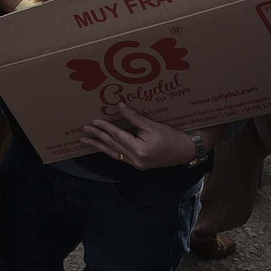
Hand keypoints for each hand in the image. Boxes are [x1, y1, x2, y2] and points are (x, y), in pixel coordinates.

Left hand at [79, 103, 195, 168]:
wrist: (186, 151)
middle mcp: (136, 160)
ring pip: (114, 153)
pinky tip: (102, 146)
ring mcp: (137, 164)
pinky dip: (110, 150)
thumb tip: (119, 106)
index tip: (93, 121)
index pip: (117, 136)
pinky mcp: (138, 164)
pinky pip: (120, 157)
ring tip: (85, 141)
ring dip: (99, 146)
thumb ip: (134, 117)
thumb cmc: (172, 136)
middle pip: (112, 145)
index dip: (105, 128)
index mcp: (140, 150)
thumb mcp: (152, 125)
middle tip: (84, 130)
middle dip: (97, 137)